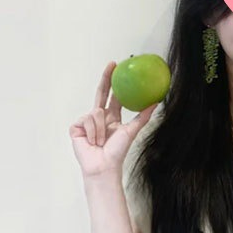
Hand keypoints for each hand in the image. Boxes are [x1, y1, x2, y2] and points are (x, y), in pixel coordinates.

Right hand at [69, 61, 158, 176]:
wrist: (104, 166)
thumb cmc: (117, 152)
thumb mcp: (132, 131)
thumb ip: (142, 116)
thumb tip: (156, 103)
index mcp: (112, 117)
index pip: (113, 96)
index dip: (114, 82)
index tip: (117, 67)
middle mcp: (99, 117)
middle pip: (101, 94)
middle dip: (106, 79)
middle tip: (111, 65)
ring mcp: (87, 122)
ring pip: (95, 112)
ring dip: (101, 129)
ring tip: (101, 142)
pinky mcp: (76, 128)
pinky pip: (86, 120)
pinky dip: (92, 132)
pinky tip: (92, 142)